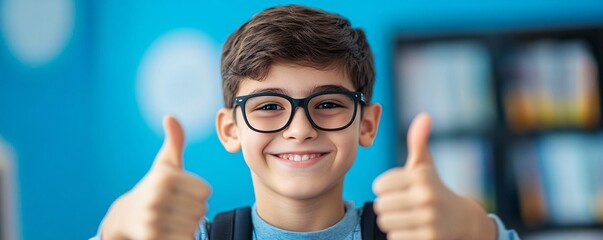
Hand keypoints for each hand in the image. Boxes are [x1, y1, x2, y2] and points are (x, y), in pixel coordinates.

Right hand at [101, 116, 210, 239]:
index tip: (180, 192)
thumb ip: (174, 142)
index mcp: (165, 177)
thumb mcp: (164, 164)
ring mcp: (153, 219)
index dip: (196, 193)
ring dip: (187, 226)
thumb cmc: (154, 187)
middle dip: (192, 211)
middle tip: (175, 208)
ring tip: (171, 219)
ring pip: (194, 226)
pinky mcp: (152, 238)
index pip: (206, 191)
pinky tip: (169, 231)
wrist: (125, 217)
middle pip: (201, 209)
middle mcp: (156, 197)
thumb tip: (170, 117)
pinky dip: (182, 237)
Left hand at [372, 113, 495, 239]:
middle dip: (387, 206)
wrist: (461, 220)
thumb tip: (424, 116)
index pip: (379, 186)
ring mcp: (428, 220)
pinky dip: (400, 235)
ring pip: (385, 222)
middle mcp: (426, 198)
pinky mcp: (428, 239)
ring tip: (407, 216)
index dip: (385, 189)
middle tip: (402, 205)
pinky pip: (395, 238)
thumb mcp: (425, 166)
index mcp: (421, 177)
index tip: (398, 189)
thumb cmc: (433, 188)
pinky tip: (413, 229)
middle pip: (380, 205)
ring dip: (392, 221)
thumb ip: (419, 142)